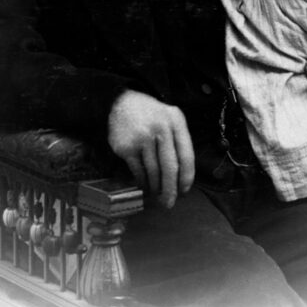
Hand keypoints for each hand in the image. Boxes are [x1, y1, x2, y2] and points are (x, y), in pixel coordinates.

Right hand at [107, 90, 194, 208]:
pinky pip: (138, 171)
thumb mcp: (168, 119)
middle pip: (170, 167)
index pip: (187, 155)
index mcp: (176, 121)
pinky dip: (142, 181)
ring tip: (156, 194)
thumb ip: (177, 142)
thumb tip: (180, 178)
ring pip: (153, 171)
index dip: (186, 177)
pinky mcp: (126, 147)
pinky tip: (144, 184)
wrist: (119, 103)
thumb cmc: (149, 116)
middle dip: (171, 189)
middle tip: (169, 203)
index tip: (184, 190)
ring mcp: (142, 138)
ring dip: (155, 187)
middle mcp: (161, 128)